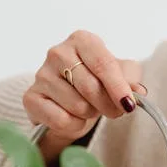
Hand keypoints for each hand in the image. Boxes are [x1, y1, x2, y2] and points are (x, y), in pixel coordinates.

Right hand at [24, 30, 146, 156]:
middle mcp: (58, 53)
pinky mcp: (30, 97)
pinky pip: (60, 120)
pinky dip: (74, 125)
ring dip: (90, 114)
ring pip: (77, 106)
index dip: (118, 87)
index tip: (129, 104)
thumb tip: (137, 91)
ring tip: (89, 108)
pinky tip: (73, 117)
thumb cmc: (97, 80)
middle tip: (114, 111)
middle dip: (108, 105)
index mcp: (82, 40)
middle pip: (91, 87)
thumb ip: (131, 79)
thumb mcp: (121, 73)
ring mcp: (41, 74)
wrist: (69, 96)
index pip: (103, 64)